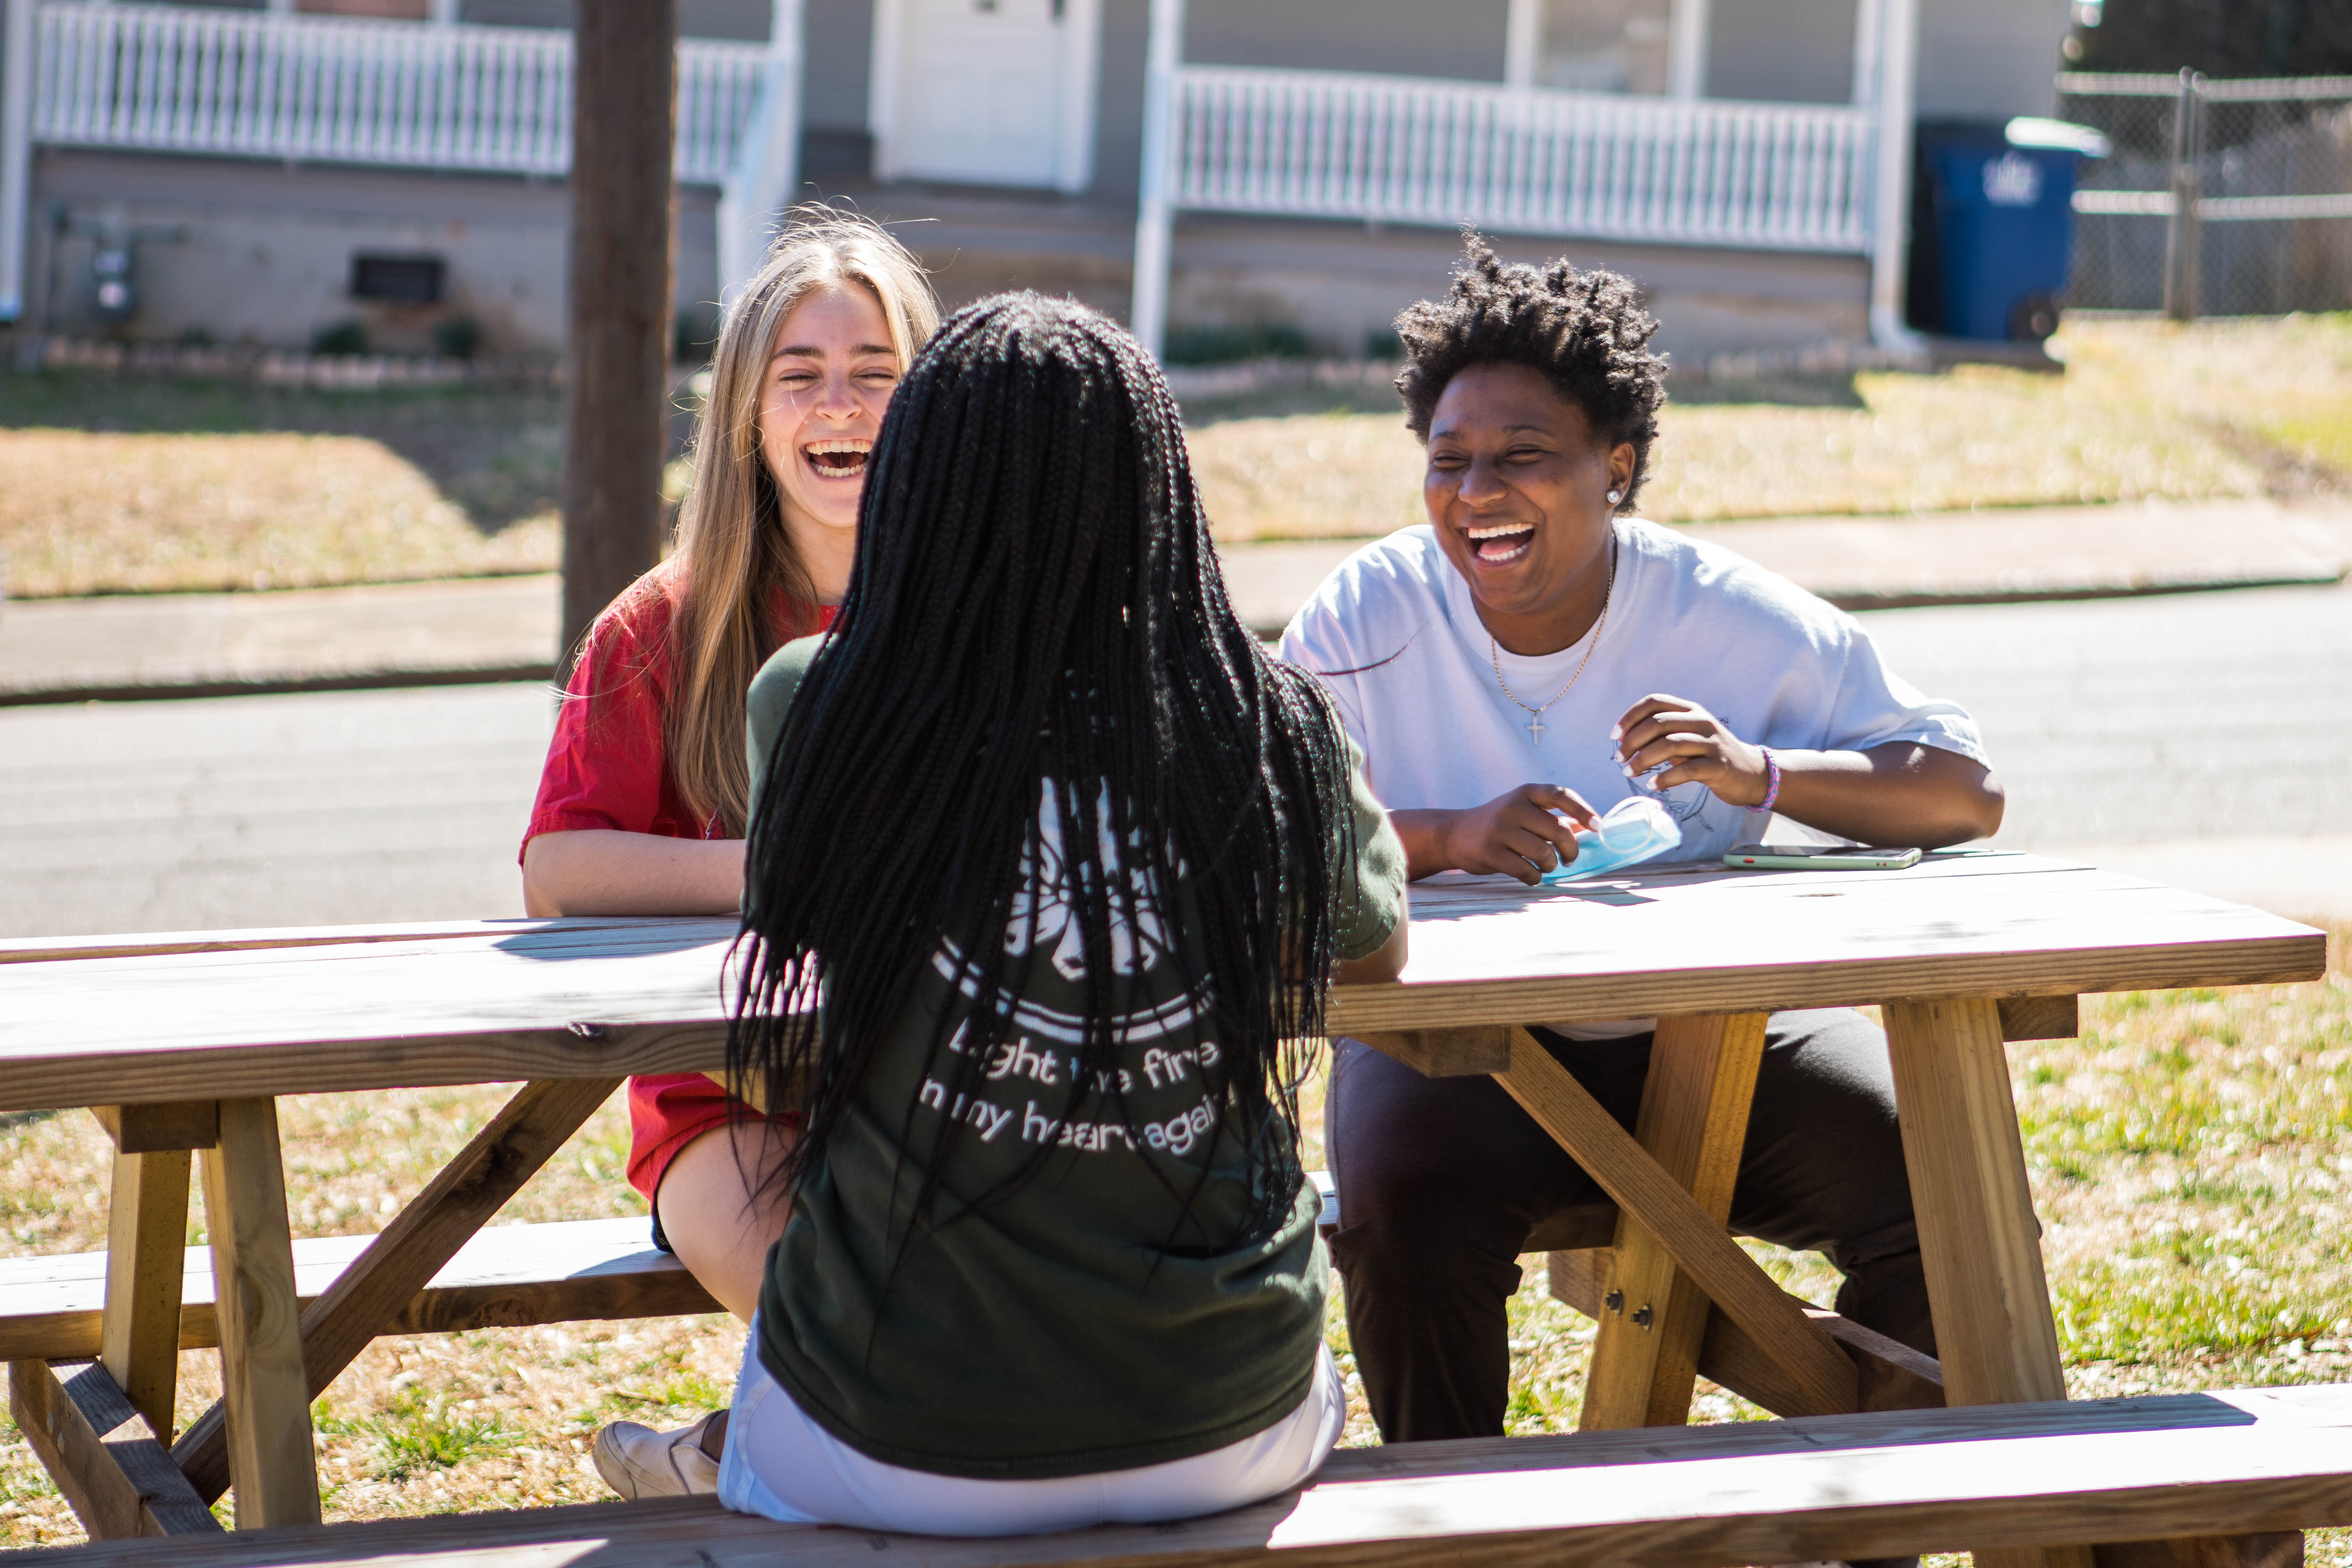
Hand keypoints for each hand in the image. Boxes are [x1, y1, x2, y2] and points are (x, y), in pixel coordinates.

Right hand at [1426, 783, 1599, 885]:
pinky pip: (1527, 871)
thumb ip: (1554, 817)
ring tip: (1546, 866)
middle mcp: (1512, 807)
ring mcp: (1500, 829)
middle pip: (1557, 830)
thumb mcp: (1524, 812)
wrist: (1455, 834)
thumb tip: (1589, 828)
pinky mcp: (1490, 852)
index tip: (1597, 827)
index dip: (1582, 810)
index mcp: (1525, 793)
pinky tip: (1531, 875)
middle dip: (1570, 849)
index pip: (1560, 794)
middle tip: (1570, 859)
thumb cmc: (1499, 825)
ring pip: (1543, 853)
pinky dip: (1535, 877)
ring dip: (1551, 865)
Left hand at [1613, 694, 1769, 806]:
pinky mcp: (1718, 766)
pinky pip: (1686, 770)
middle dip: (1632, 741)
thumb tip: (1625, 741)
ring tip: (1629, 773)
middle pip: (1658, 723)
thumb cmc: (1709, 755)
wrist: (1751, 772)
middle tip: (1619, 759)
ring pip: (1669, 745)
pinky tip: (1652, 785)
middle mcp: (1701, 721)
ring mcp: (1712, 743)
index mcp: (1691, 710)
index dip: (1630, 716)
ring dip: (1643, 760)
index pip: (1654, 701)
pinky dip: (1664, 778)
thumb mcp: (1687, 737)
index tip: (1615, 736)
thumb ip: (1661, 734)